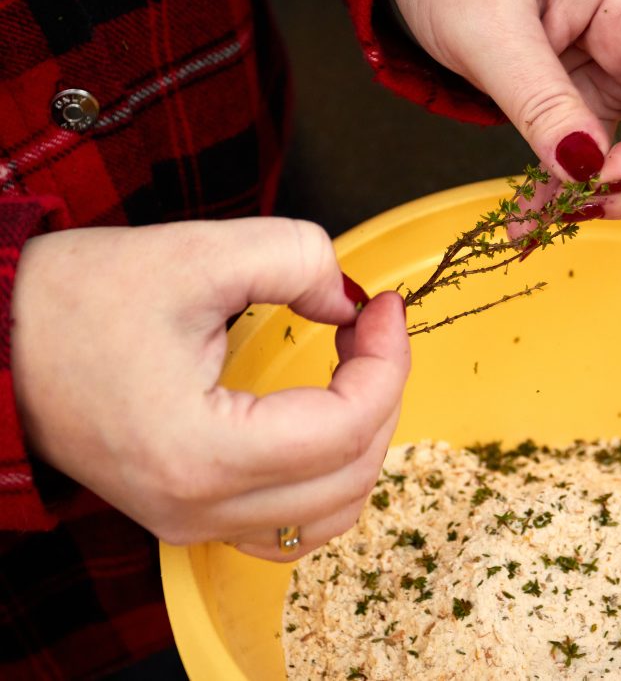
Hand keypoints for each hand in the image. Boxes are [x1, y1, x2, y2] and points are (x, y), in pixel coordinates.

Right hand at [10, 218, 409, 561]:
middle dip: (383, 390)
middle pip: (351, 472)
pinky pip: (293, 526)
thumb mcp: (193, 254)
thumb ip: (294, 258)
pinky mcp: (190, 517)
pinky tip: (325, 420)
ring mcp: (194, 524)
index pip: (345, 426)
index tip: (383, 306)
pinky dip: (329, 476)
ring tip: (354, 369)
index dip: (388, 360)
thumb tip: (348, 300)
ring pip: (331, 511)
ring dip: (362, 437)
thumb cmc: (73, 301)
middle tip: (372, 327)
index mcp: (201, 453)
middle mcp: (201, 508)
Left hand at [395, 0, 620, 226]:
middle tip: (583, 209)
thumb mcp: (492, 34)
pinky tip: (535, 216)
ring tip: (545, 221)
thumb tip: (582, 168)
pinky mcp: (593, 99)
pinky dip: (572, 191)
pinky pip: (602, 158)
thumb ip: (541, 101)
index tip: (603, 183)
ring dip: (607, 198)